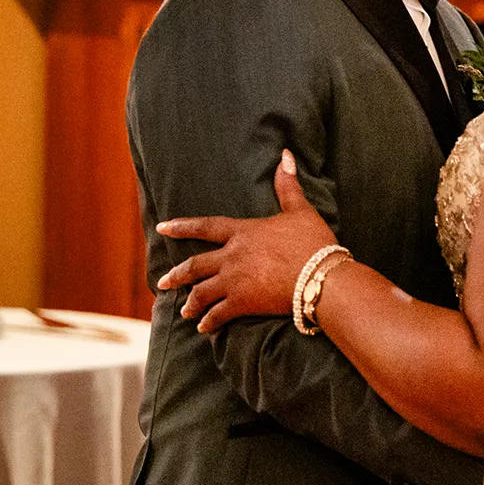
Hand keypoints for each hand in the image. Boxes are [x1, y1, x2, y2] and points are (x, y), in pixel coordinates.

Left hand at [154, 151, 337, 331]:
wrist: (321, 275)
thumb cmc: (313, 242)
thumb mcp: (300, 210)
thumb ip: (287, 185)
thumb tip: (285, 155)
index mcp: (243, 232)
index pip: (205, 227)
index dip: (182, 226)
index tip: (162, 227)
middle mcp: (232, 256)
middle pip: (195, 265)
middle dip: (177, 275)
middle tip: (163, 282)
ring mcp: (234, 280)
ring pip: (202, 292)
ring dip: (191, 303)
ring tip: (185, 312)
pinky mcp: (243, 303)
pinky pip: (218, 314)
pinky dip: (209, 322)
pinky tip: (205, 328)